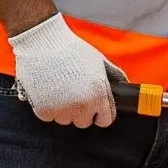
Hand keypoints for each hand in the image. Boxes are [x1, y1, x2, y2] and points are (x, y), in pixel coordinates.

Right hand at [9, 13, 119, 127]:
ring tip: (60, 91)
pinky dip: (47, 108)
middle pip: (84, 122)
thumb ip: (115, 77)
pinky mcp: (43, 110)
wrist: (42, 45)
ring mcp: (62, 110)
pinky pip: (48, 117)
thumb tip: (125, 86)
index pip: (105, 121)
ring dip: (63, 110)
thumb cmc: (72, 50)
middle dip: (81, 112)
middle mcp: (82, 107)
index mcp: (99, 96)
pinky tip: (47, 93)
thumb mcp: (100, 62)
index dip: (100, 113)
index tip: (95, 107)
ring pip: (65, 120)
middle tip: (74, 95)